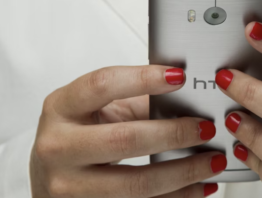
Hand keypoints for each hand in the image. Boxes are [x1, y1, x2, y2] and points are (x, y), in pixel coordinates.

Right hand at [31, 65, 224, 197]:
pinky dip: (176, 197)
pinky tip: (199, 188)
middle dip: (174, 134)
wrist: (48, 178)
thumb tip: (187, 98)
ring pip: (136, 183)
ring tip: (213, 161)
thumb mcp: (96, 110)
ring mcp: (69, 185)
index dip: (143, 78)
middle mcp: (58, 146)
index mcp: (60, 108)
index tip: (179, 77)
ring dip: (184, 173)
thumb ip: (136, 101)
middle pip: (125, 140)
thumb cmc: (76, 135)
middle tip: (206, 128)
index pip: (102, 85)